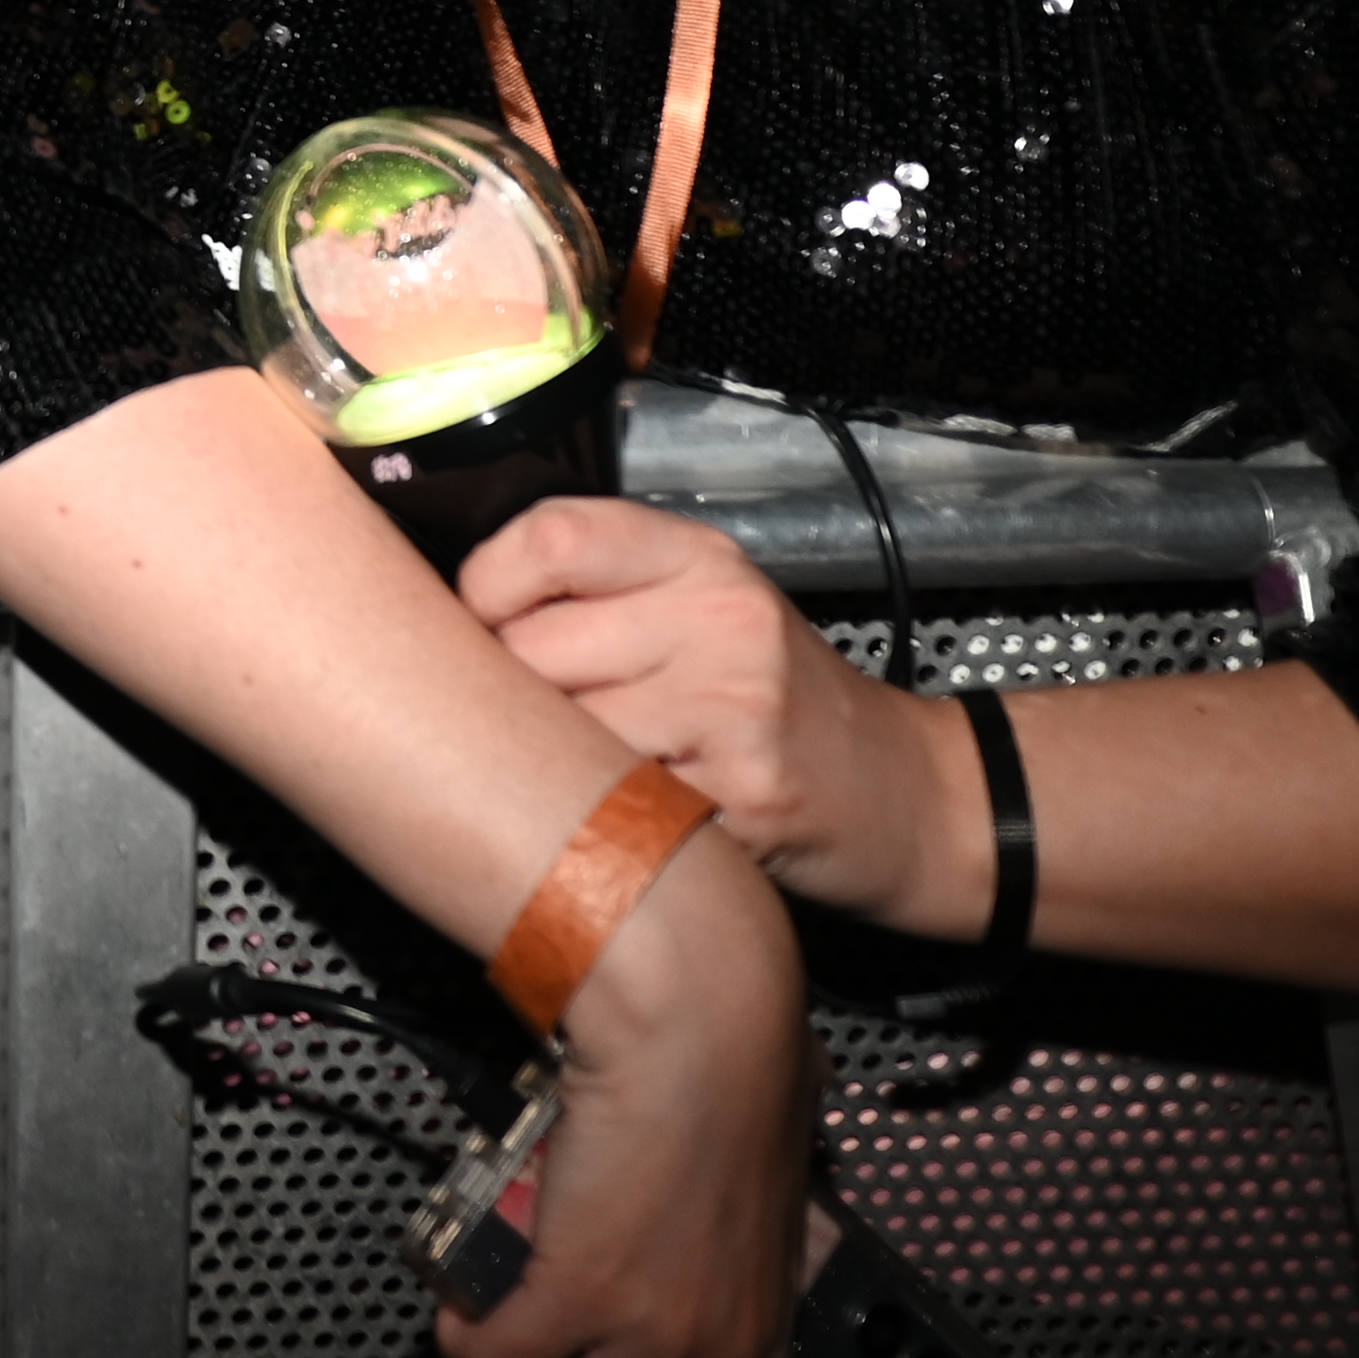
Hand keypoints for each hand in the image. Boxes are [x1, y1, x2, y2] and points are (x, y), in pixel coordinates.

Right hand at [431, 826, 814, 1357]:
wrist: (698, 1020)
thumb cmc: (736, 1073)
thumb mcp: (766, 1195)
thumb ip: (741, 1255)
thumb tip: (718, 1263)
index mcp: (766, 1329)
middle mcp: (714, 1349)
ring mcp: (648, 1331)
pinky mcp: (576, 1290)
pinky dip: (469, 1351)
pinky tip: (467, 1313)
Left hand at [464, 495, 974, 931]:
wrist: (901, 793)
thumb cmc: (774, 702)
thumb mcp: (706, 608)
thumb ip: (602, 592)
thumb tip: (457, 611)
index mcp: (697, 557)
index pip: (549, 536)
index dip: (485, 588)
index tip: (479, 630)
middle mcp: (719, 616)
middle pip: (532, 648)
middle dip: (512, 699)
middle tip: (544, 725)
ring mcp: (735, 704)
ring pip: (564, 734)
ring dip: (558, 769)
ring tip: (598, 773)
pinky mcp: (741, 793)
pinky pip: (616, 804)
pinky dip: (611, 821)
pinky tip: (643, 816)